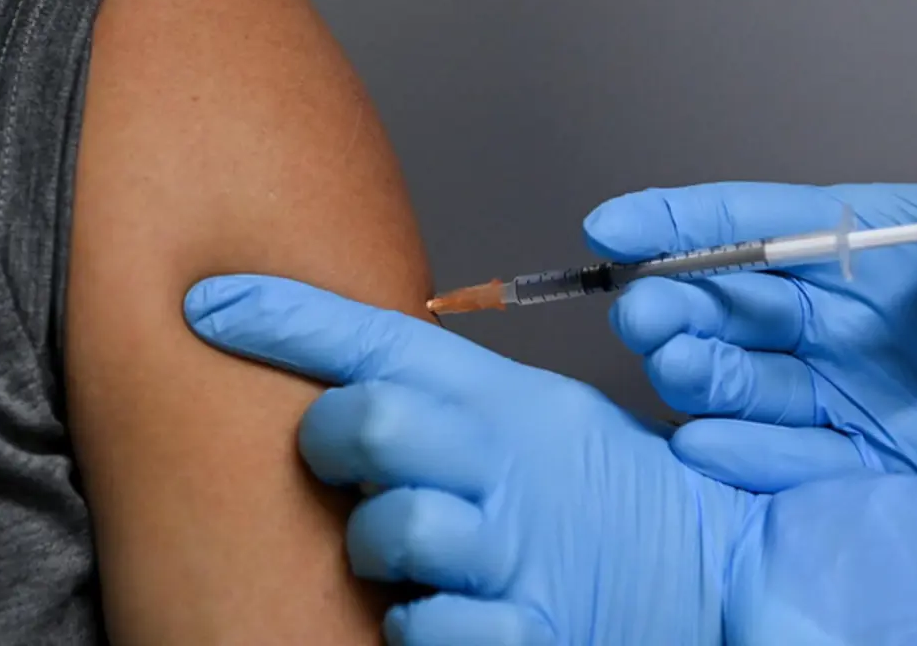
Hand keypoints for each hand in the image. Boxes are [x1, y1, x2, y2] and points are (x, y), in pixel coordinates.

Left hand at [182, 275, 753, 644]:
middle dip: (335, 439)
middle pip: (372, 422)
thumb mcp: (532, 415)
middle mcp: (510, 467)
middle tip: (343, 455)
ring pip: (392, 531)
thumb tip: (338, 373)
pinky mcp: (529, 633)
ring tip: (412, 550)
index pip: (384, 341)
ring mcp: (518, 553)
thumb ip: (444, 392)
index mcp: (510, 401)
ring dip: (380, 545)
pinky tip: (445, 607)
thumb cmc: (603, 492)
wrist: (707, 571)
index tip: (209, 304)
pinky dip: (420, 623)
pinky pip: (425, 629)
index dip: (287, 317)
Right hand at [584, 163, 916, 497]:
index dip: (679, 222)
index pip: (754, 225)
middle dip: (670, 301)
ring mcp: (842, 391)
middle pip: (725, 304)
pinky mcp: (864, 460)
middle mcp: (835, 318)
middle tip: (643, 311)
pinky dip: (741, 453)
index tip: (612, 226)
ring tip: (678, 362)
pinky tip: (705, 442)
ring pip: (738, 380)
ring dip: (695, 372)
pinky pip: (787, 459)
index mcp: (864, 246)